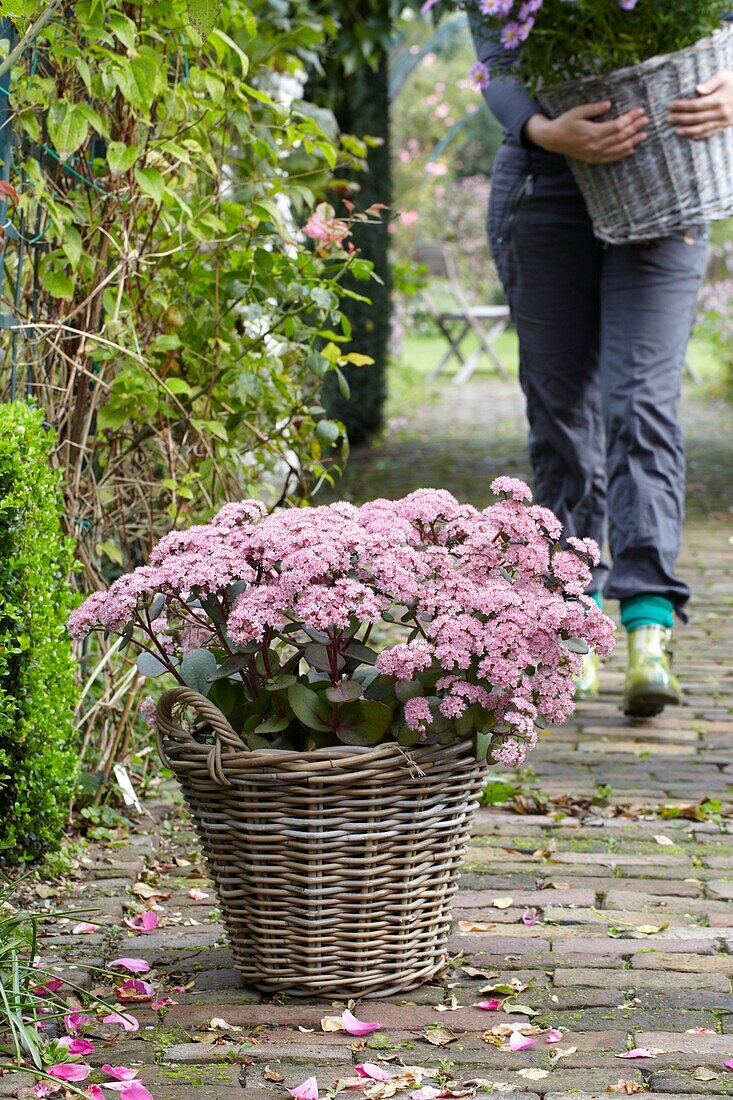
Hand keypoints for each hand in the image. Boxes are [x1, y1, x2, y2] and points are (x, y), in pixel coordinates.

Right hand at [524, 101, 648, 163]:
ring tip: (644, 135)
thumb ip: (594, 108)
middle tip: (647, 120)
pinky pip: (611, 158)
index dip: (631, 118)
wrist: (553, 139)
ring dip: (633, 141)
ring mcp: (595, 154)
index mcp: (593, 132)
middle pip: (621, 136)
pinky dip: (623, 154)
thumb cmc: (565, 122)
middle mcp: (596, 145)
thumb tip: (609, 104)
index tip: (640, 111)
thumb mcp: (578, 111)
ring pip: (619, 148)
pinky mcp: (593, 159)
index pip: (618, 125)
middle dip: (635, 128)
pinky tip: (632, 149)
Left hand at [668, 71, 732, 138]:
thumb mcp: (725, 76)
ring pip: (702, 129)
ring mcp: (723, 121)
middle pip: (696, 118)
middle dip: (680, 119)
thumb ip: (711, 82)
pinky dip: (699, 136)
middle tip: (668, 119)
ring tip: (676, 131)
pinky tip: (689, 136)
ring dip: (687, 131)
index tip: (670, 105)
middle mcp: (720, 112)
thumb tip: (697, 90)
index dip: (682, 106)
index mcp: (719, 99)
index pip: (696, 105)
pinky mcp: (724, 126)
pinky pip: (710, 134)